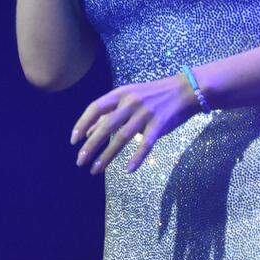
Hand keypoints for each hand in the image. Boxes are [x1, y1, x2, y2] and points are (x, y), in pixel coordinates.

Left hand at [71, 73, 201, 174]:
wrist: (186, 90)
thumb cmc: (154, 95)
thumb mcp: (128, 97)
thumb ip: (109, 113)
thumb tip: (87, 130)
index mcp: (121, 94)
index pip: (95, 108)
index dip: (82, 124)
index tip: (73, 141)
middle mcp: (131, 102)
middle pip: (106, 126)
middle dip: (91, 145)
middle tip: (80, 161)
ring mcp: (145, 113)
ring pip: (122, 137)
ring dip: (107, 155)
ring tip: (95, 169)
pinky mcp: (160, 124)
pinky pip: (146, 144)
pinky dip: (137, 158)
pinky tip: (129, 170)